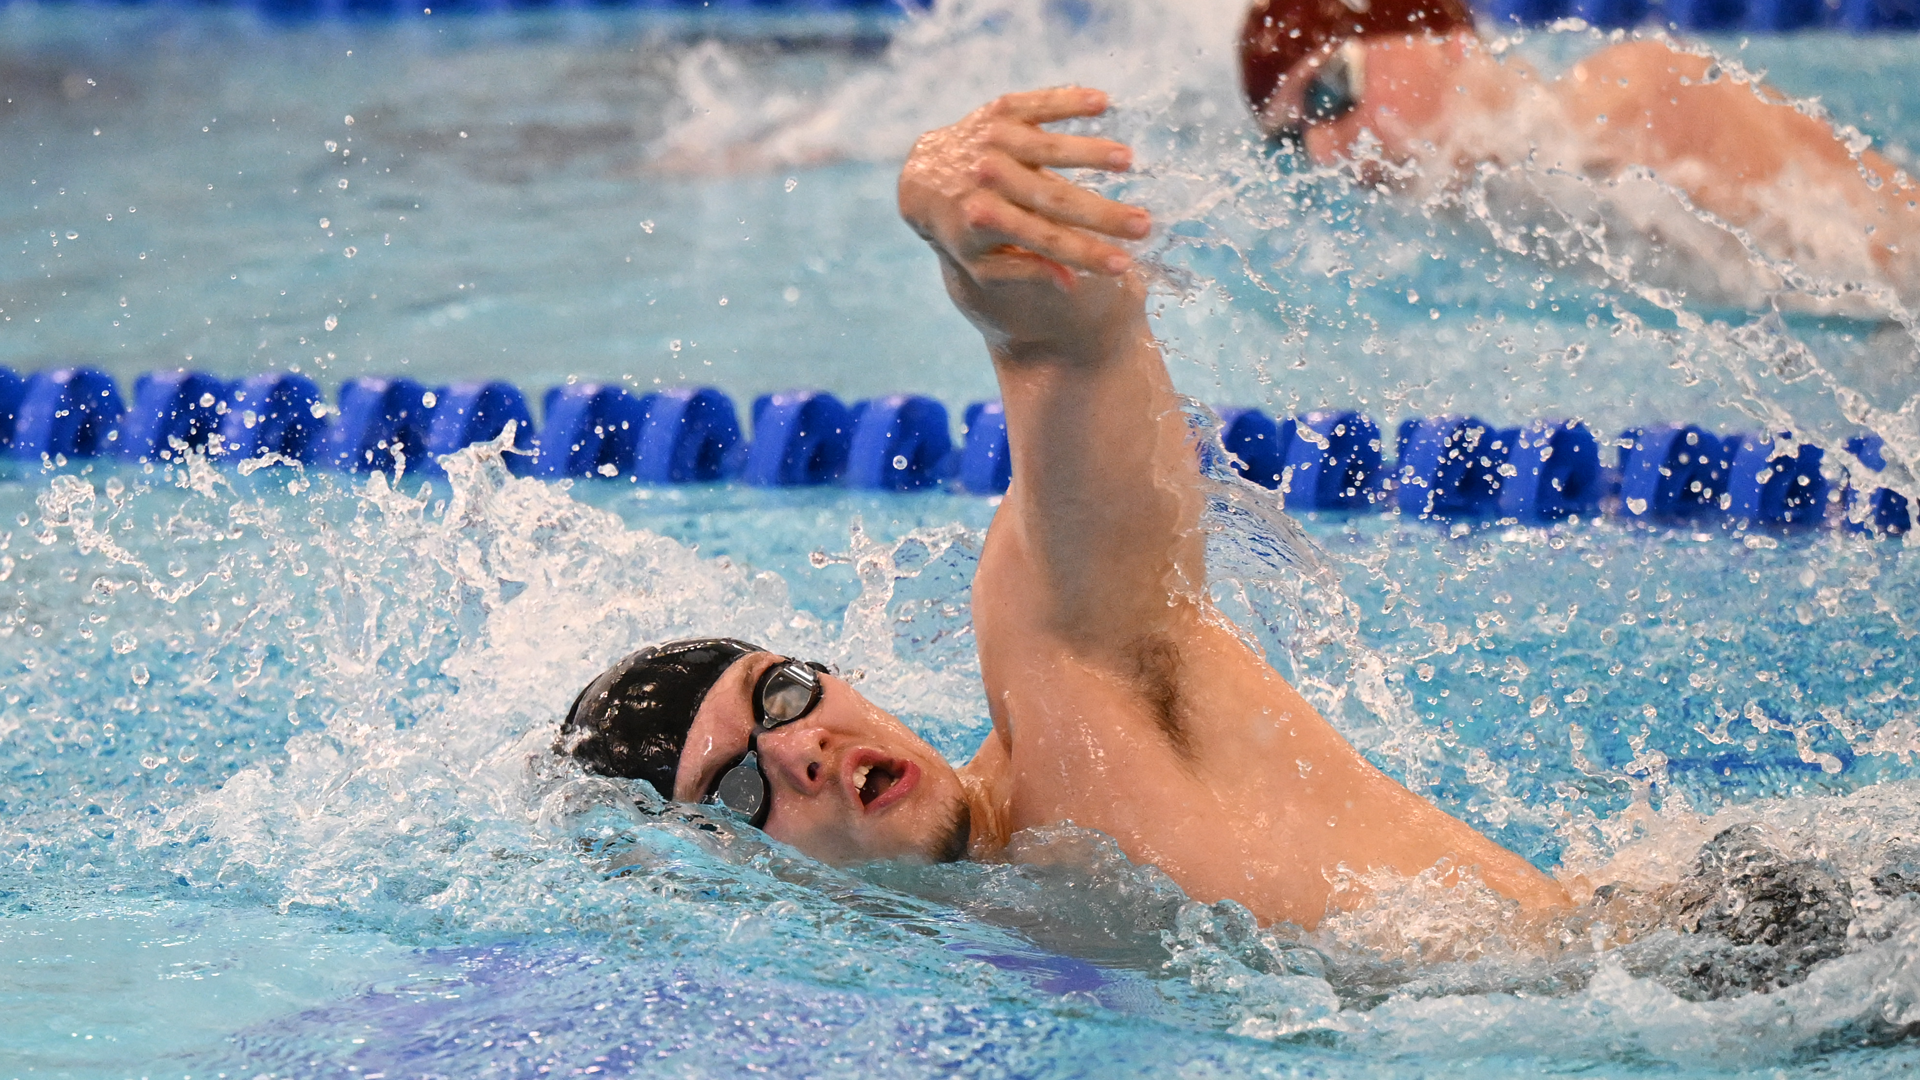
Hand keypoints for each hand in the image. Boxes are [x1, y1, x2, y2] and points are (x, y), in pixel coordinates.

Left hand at [898, 88, 1151, 362]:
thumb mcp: (983, 261)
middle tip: (1144, 225)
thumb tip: (1072, 283)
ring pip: (1048, 147)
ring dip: (1090, 152)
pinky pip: (1038, 104)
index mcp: (984, 220)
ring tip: (1128, 160)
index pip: (1044, 240)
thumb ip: (1025, 271)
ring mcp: (991, 140)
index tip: (1124, 265)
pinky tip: (1102, 103)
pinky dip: (1068, 102)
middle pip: (1054, 199)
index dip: (1085, 253)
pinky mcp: (999, 112)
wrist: (925, 180)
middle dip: (1102, 214)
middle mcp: (987, 179)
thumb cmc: (966, 228)